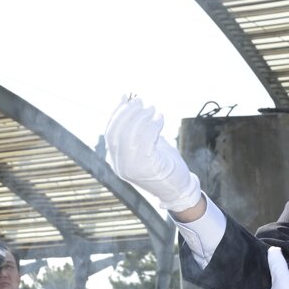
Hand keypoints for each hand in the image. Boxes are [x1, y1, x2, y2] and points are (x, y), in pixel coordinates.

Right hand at [104, 96, 202, 212]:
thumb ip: (136, 131)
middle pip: (117, 132)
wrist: (178, 190)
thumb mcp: (146, 147)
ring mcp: (132, 168)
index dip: (117, 113)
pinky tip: (160, 118)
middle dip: (127, 112)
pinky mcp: (147, 167)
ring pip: (130, 134)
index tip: (126, 97)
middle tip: (140, 101)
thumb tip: (129, 103)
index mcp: (116, 161)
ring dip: (141, 116)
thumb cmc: (164, 166)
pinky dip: (153, 124)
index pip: (110, 133)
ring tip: (153, 109)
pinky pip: (146, 138)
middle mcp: (120, 166)